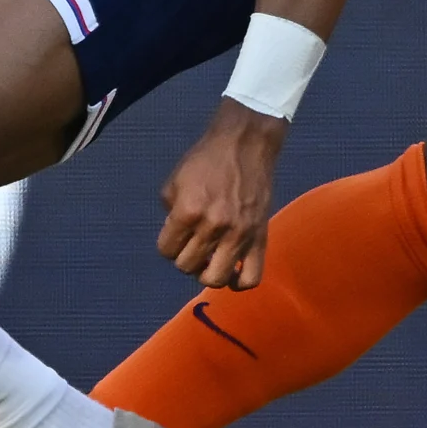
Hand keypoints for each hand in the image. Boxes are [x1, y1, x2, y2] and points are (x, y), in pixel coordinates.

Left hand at [155, 100, 288, 287]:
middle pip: (187, 267)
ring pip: (216, 279)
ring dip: (206, 273)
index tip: (175, 235)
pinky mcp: (260, 238)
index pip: (166, 250)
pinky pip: (251, 277)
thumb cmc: (206, 159)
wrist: (246, 144)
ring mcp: (239, 235)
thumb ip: (170, 212)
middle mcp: (213, 227)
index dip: (167, 244)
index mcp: (188, 211)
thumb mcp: (175, 180)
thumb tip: (175, 237)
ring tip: (208, 260)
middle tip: (191, 244)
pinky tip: (231, 272)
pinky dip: (238, 283)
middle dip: (184, 257)